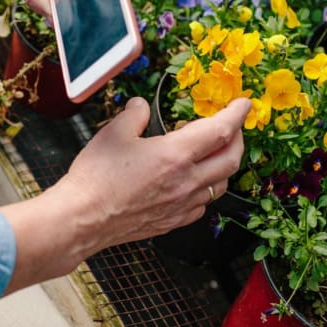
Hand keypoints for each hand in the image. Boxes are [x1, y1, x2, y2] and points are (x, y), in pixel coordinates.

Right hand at [59, 97, 249, 247]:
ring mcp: (182, 205)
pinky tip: (193, 182)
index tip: (243, 104)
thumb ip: (134, 115)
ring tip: (213, 153)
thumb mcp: (114, 133)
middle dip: (238, 138)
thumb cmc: (96, 177)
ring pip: (221, 185)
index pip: (221, 130)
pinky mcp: (173, 221)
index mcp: (176, 155)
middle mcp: (186, 182)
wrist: (83, 218)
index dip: (236, 114)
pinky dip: (206, 189)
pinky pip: (203, 205)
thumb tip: (141, 106)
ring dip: (224, 165)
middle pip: (231, 159)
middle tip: (233, 126)